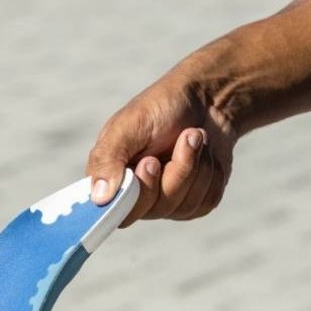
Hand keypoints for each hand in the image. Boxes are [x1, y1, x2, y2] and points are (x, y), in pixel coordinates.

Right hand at [86, 69, 234, 224]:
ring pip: (186, 206)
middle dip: (177, 170)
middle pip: (157, 208)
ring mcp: (168, 202)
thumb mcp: (129, 124)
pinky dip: (212, 173)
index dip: (140, 191)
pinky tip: (205, 151)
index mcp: (112, 178)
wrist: (206, 98)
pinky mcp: (196, 202)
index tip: (152, 161)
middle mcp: (138, 196)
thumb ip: (107, 159)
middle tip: (184, 136)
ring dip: (197, 165)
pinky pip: (207, 202)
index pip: (118, 212)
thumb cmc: (161, 106)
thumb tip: (98, 198)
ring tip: (194, 136)